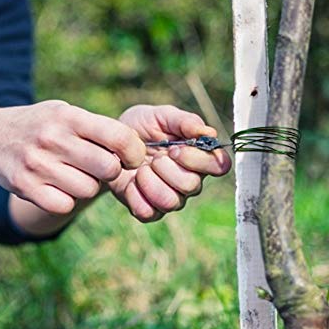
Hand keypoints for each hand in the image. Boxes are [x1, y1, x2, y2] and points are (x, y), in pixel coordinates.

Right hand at [0, 100, 145, 214]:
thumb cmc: (43, 126)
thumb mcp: (66, 114)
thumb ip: (99, 129)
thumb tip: (138, 151)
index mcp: (69, 117)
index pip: (119, 137)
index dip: (135, 152)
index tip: (132, 158)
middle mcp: (53, 138)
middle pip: (109, 168)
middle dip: (112, 171)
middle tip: (102, 167)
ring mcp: (37, 164)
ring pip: (88, 190)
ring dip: (87, 186)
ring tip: (74, 174)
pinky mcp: (25, 187)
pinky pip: (65, 206)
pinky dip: (67, 200)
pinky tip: (58, 187)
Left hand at [108, 104, 230, 221]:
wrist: (109, 144)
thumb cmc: (141, 127)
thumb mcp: (161, 116)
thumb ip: (185, 121)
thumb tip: (209, 133)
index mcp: (199, 158)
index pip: (220, 166)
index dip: (199, 160)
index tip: (175, 149)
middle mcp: (190, 181)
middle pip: (192, 186)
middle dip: (168, 169)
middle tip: (154, 157)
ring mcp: (171, 199)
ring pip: (172, 202)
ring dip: (151, 182)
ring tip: (141, 169)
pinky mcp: (150, 211)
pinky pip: (148, 212)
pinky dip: (135, 195)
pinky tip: (131, 182)